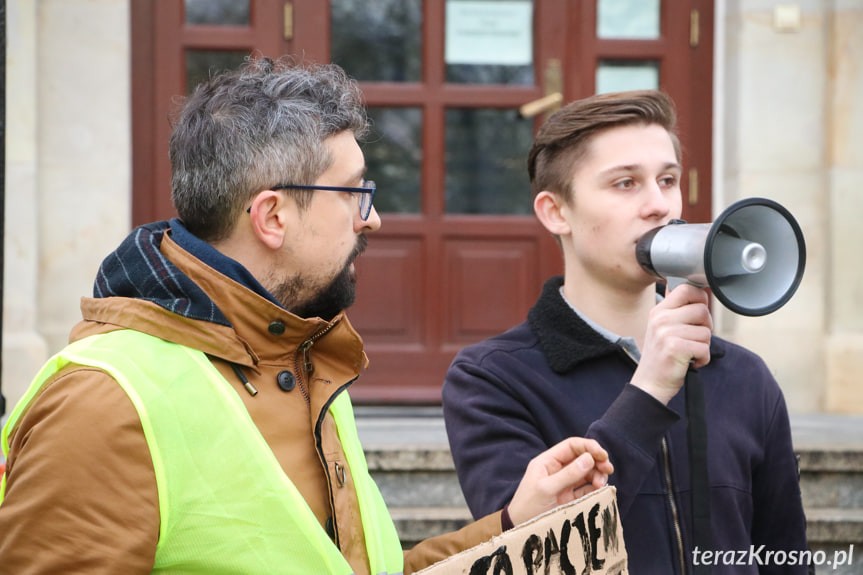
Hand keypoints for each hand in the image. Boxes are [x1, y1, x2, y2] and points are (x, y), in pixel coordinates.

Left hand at [507, 437, 613, 525]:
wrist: (520, 529)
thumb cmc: (528, 506)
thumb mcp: (546, 489)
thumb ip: (568, 474)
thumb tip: (589, 458)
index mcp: (548, 462)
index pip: (572, 446)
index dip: (589, 447)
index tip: (603, 455)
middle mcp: (557, 470)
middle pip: (582, 458)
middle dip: (597, 461)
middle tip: (608, 469)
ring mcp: (564, 484)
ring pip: (587, 473)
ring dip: (597, 475)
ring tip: (601, 484)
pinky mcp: (569, 498)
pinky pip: (586, 488)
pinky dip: (595, 488)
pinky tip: (598, 491)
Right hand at [631, 282, 712, 404]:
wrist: (650, 383)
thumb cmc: (662, 355)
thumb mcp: (663, 327)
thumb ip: (679, 309)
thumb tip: (703, 290)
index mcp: (659, 310)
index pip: (686, 289)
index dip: (701, 298)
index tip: (698, 315)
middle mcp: (661, 319)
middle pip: (702, 310)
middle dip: (706, 326)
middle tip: (695, 339)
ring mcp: (666, 333)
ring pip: (706, 332)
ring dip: (704, 346)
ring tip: (690, 352)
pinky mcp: (675, 348)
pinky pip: (705, 348)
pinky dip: (703, 359)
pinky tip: (691, 362)